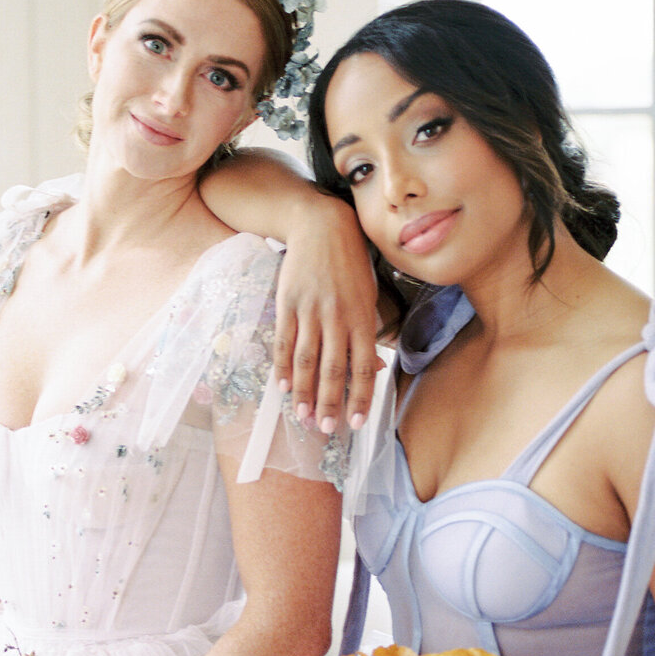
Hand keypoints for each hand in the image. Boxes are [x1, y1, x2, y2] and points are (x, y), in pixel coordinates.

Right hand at [272, 200, 382, 431]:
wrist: (322, 227)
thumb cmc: (350, 265)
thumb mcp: (368, 297)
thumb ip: (367, 334)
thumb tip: (372, 369)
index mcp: (361, 317)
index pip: (362, 366)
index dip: (359, 397)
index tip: (355, 423)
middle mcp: (336, 317)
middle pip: (332, 368)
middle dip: (329, 402)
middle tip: (326, 428)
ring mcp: (310, 310)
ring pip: (306, 360)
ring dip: (304, 392)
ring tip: (303, 416)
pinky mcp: (287, 303)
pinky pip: (283, 341)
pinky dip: (281, 366)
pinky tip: (282, 387)